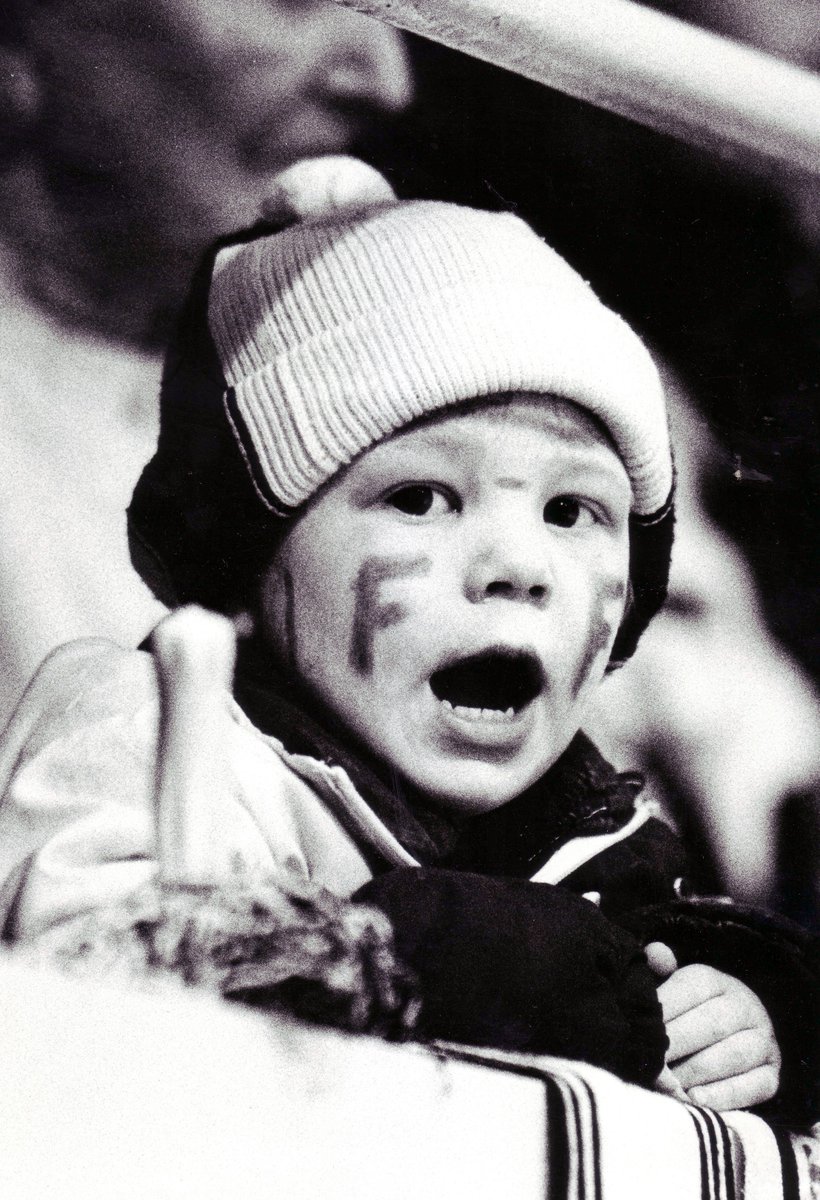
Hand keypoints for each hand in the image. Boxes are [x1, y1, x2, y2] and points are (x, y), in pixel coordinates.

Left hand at [648, 945, 780, 1109]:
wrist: (731, 1038)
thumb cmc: (687, 1014)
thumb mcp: (672, 989)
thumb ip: (658, 971)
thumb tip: (656, 953)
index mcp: (717, 981)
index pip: (693, 987)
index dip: (663, 1009)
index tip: (637, 1028)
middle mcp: (746, 1006)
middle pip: (712, 1024)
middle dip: (675, 1045)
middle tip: (647, 1062)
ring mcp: (764, 1041)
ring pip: (733, 1056)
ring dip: (695, 1072)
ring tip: (665, 1084)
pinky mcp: (772, 1075)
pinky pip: (753, 1086)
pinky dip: (723, 1095)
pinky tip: (695, 1099)